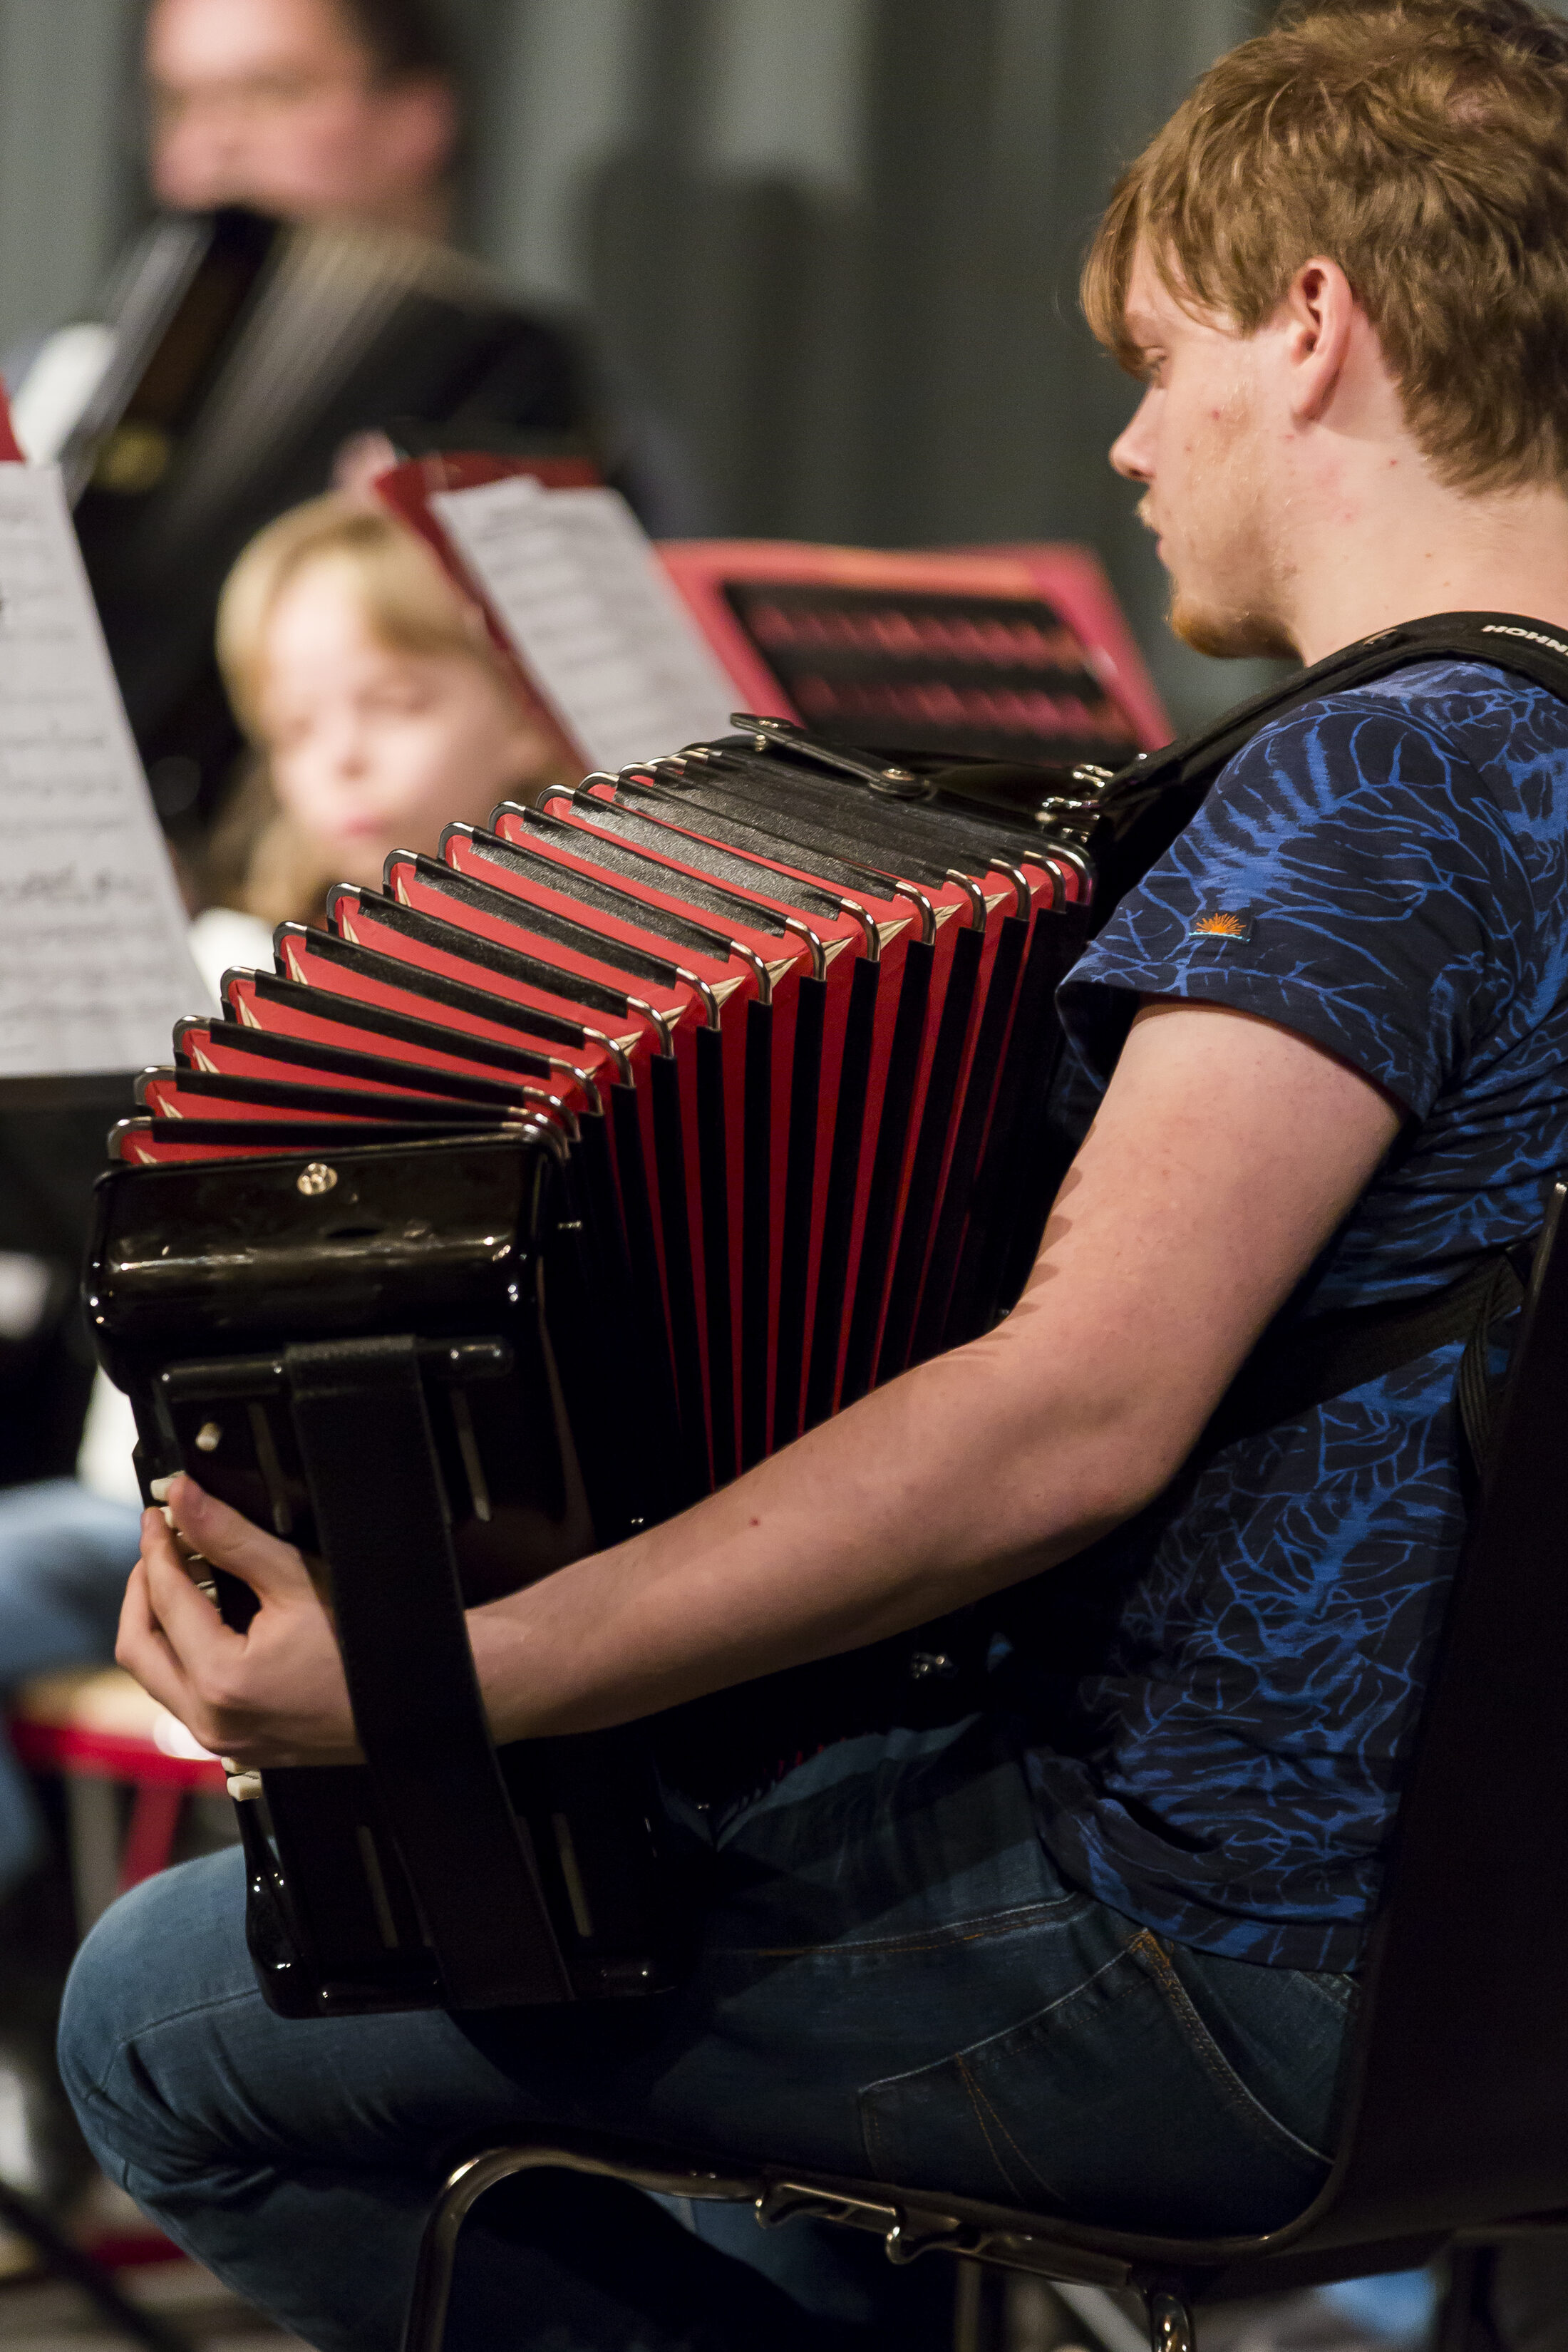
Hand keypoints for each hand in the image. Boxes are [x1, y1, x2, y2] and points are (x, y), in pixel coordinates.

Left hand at [117, 1474, 358, 1767]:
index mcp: (222, 1679)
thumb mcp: (296, 1579)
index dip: (158, 1547)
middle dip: (143, 1587)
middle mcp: (210, 1721)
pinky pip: (182, 1696)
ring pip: (155, 1674)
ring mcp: (220, 1740)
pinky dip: (181, 1653)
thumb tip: (184, 1499)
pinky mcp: (234, 1746)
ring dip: (159, 1622)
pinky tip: (206, 1620)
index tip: (160, 1513)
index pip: (165, 1597)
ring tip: (183, 1575)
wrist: (415, 1699)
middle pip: (137, 1645)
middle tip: (161, 1544)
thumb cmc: (366, 1643)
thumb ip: (231, 1537)